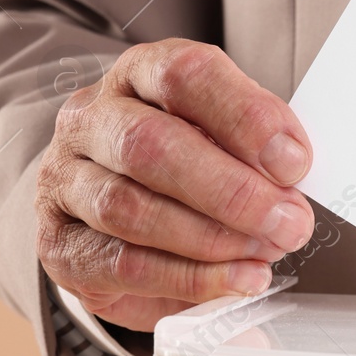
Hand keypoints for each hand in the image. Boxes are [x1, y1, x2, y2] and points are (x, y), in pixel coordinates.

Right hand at [36, 38, 315, 330]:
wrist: (111, 218)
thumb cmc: (184, 167)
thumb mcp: (225, 138)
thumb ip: (257, 146)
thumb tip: (292, 170)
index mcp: (139, 75)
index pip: (184, 75)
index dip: (245, 117)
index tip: (294, 162)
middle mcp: (90, 120)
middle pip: (151, 144)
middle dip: (232, 191)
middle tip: (289, 222)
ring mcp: (65, 181)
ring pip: (130, 207)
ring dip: (213, 238)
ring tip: (266, 252)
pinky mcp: (61, 244)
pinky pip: (124, 263)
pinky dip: (191, 278)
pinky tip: (237, 280)